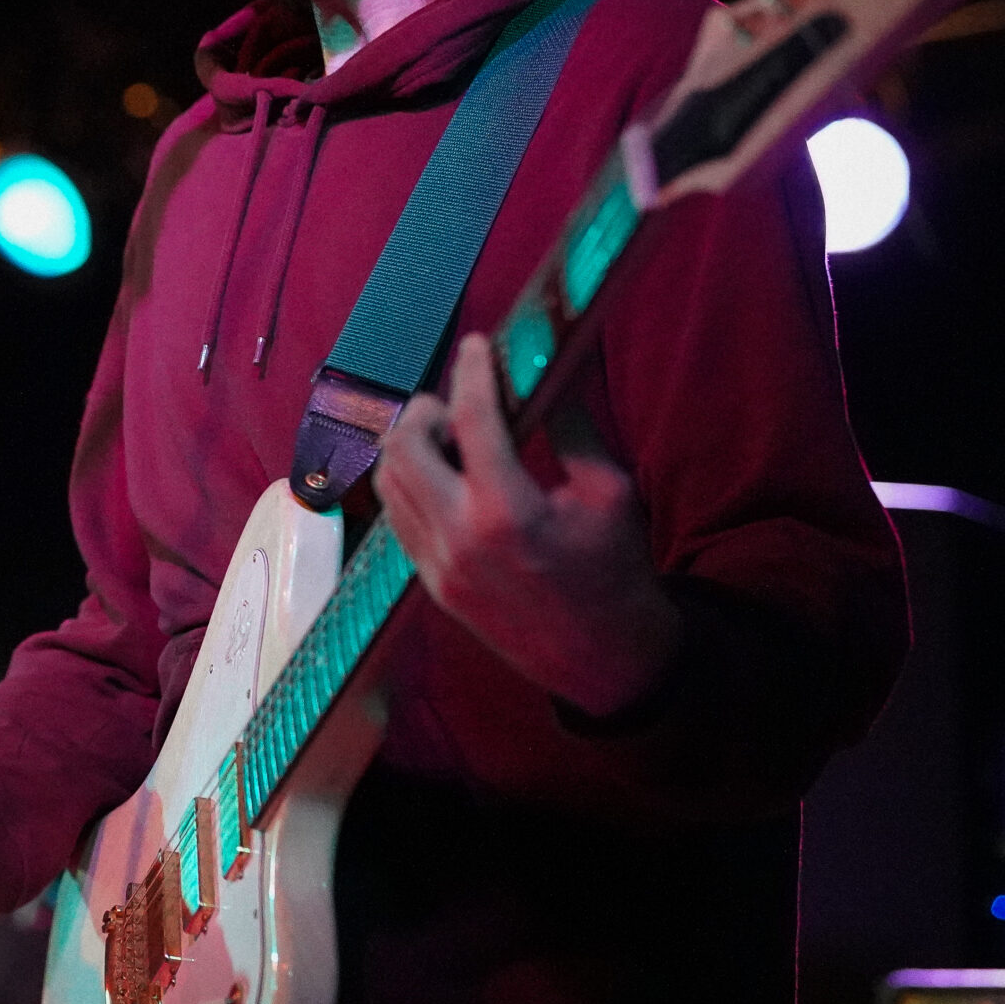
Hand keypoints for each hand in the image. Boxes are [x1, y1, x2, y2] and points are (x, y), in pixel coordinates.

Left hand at [373, 334, 683, 716]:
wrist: (605, 658)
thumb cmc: (616, 572)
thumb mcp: (611, 492)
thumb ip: (572, 427)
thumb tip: (546, 369)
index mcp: (508, 513)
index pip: (470, 419)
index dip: (471, 371)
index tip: (477, 345)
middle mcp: (460, 539)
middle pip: (402, 446)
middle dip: (425, 409)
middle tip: (452, 400)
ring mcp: (437, 566)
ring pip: (387, 482)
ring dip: (409, 446)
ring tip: (447, 435)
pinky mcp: (431, 584)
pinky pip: (397, 517)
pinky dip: (409, 484)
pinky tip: (442, 475)